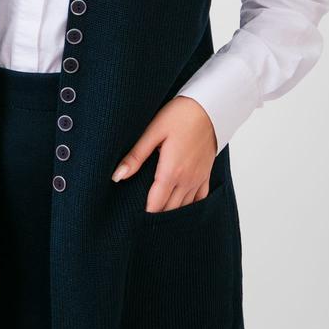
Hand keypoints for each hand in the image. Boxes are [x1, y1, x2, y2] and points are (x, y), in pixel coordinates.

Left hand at [111, 95, 217, 212]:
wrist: (210, 106)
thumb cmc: (180, 115)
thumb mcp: (153, 131)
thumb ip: (136, 156)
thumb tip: (117, 176)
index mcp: (171, 171)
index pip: (156, 204)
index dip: (144, 214)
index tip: (132, 220)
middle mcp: (187, 179)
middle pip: (170, 209)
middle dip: (156, 216)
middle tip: (140, 221)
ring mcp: (198, 178)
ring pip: (184, 207)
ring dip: (171, 212)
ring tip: (157, 217)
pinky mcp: (206, 173)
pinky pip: (199, 199)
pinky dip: (189, 206)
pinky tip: (180, 208)